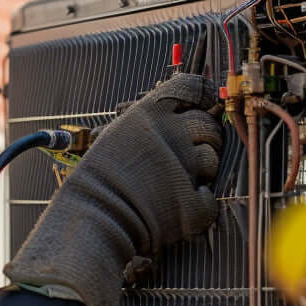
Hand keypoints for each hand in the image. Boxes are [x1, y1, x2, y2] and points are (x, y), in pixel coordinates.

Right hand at [5, 73, 221, 305]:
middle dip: (204, 137)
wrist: (93, 217)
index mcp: (152, 113)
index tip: (206, 103)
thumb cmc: (99, 177)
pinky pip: (210, 199)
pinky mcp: (192, 204)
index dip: (204, 95)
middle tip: (185, 152)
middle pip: (209, 125)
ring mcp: (185, 168)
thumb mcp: (118, 133)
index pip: (194, 88)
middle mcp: (173, 134)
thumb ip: (149, 121)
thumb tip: (176, 111)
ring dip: (200, 170)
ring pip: (212, 161)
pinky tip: (179, 204)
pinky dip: (199, 204)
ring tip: (174, 181)